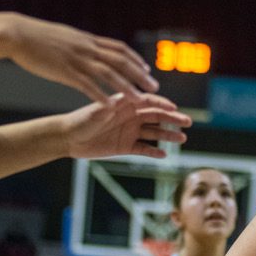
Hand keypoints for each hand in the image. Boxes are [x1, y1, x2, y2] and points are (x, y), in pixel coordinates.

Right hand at [9, 16, 158, 102]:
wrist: (19, 34)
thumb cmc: (38, 37)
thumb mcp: (65, 37)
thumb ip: (79, 43)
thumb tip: (87, 45)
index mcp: (88, 40)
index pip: (119, 49)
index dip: (135, 59)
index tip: (147, 69)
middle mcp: (88, 48)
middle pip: (121, 61)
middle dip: (139, 75)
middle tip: (154, 87)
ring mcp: (78, 59)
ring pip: (109, 74)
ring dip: (126, 87)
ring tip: (139, 100)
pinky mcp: (65, 71)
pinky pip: (88, 85)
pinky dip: (101, 95)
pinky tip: (110, 106)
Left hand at [62, 92, 191, 159]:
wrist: (68, 138)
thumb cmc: (80, 121)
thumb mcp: (94, 113)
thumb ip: (107, 109)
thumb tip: (116, 102)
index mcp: (125, 103)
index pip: (149, 101)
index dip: (162, 104)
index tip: (174, 108)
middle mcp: (131, 116)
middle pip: (157, 116)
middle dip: (173, 118)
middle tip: (187, 122)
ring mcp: (130, 131)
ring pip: (154, 132)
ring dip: (168, 135)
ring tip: (182, 139)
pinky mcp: (125, 146)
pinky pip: (143, 149)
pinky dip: (153, 152)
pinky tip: (164, 154)